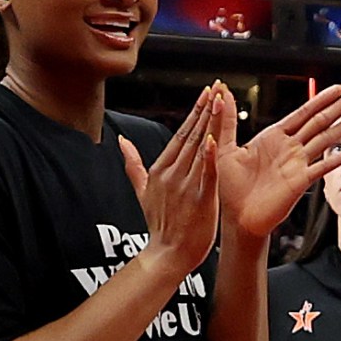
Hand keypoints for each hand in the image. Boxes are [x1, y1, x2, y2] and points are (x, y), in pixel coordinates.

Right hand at [121, 84, 223, 283]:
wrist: (167, 253)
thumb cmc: (160, 225)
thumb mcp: (142, 191)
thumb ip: (133, 165)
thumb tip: (120, 141)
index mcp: (161, 169)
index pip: (180, 134)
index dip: (194, 112)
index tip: (205, 93)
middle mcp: (172, 173)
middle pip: (191, 135)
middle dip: (204, 110)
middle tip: (217, 87)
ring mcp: (186, 185)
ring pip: (200, 149)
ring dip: (211, 124)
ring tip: (220, 102)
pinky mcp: (200, 199)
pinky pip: (206, 174)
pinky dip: (210, 157)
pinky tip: (215, 140)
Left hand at [216, 80, 340, 241]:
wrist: (237, 218)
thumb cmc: (230, 188)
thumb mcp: (224, 146)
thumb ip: (226, 118)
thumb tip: (222, 92)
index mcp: (273, 137)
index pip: (304, 112)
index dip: (322, 98)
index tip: (339, 88)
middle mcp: (290, 149)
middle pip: (322, 121)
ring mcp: (298, 164)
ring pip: (327, 138)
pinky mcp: (301, 181)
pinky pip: (323, 167)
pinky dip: (340, 158)